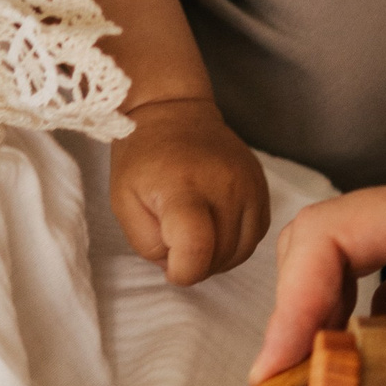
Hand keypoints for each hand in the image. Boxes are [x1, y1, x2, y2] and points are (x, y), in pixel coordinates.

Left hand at [111, 97, 269, 285]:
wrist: (174, 113)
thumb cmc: (142, 159)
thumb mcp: (123, 202)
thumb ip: (147, 243)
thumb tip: (177, 264)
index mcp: (183, 187)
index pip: (196, 248)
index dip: (182, 272)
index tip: (170, 265)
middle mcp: (224, 185)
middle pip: (220, 255)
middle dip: (196, 265)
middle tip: (177, 247)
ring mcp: (249, 185)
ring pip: (243, 250)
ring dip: (218, 258)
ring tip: (196, 240)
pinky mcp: (262, 186)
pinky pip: (256, 234)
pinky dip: (236, 243)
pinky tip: (215, 230)